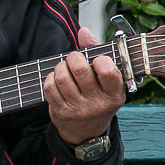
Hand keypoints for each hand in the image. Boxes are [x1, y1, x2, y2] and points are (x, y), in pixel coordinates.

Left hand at [43, 26, 125, 144]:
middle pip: (80, 70)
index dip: (99, 60)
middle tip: (73, 58)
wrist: (86, 132)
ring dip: (60, 67)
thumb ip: (99, 54)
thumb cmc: (99, 98)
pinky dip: (51, 78)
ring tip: (64, 67)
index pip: (107, 71)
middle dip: (74, 57)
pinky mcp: (60, 112)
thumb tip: (83, 31)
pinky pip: (50, 87)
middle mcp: (97, 104)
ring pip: (62, 77)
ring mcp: (77, 109)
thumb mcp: (108, 83)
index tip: (96, 60)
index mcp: (114, 96)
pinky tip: (56, 78)